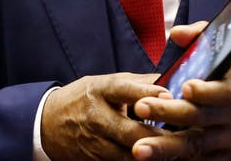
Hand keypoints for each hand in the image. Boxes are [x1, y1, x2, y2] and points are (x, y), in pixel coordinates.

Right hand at [40, 72, 167, 160]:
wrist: (47, 123)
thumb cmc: (85, 98)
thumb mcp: (105, 83)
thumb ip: (137, 84)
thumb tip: (172, 77)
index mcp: (100, 90)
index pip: (124, 90)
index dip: (147, 94)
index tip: (169, 96)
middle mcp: (96, 117)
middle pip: (130, 130)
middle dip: (158, 136)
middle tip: (183, 134)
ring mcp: (94, 143)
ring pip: (128, 155)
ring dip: (152, 155)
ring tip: (176, 152)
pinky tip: (156, 160)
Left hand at [130, 22, 230, 159]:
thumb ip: (203, 38)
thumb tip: (175, 33)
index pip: (223, 90)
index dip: (205, 90)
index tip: (186, 87)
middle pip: (201, 117)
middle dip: (170, 113)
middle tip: (142, 108)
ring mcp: (230, 139)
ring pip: (196, 144)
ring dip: (166, 148)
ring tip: (139, 149)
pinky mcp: (226, 157)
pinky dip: (177, 160)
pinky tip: (154, 160)